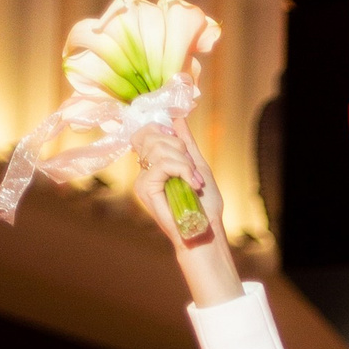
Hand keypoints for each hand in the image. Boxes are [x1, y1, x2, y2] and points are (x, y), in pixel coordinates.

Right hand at [133, 119, 240, 306]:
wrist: (205, 229)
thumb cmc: (204, 205)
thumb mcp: (197, 166)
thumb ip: (186, 143)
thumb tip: (177, 118)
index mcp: (154, 165)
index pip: (146, 132)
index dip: (162, 130)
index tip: (182, 145)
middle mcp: (144, 172)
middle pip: (153, 136)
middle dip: (179, 147)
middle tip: (192, 170)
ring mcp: (143, 181)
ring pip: (159, 149)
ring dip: (184, 161)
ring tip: (194, 180)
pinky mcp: (145, 189)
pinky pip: (162, 164)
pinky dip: (182, 169)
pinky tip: (191, 183)